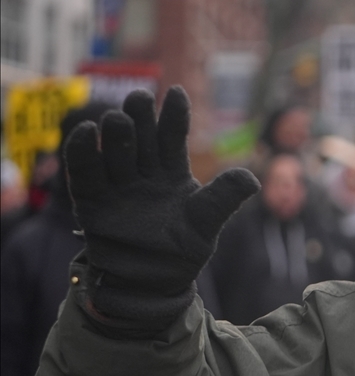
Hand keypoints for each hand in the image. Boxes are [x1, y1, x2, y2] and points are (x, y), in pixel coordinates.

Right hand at [66, 87, 258, 321]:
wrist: (152, 283)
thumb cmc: (182, 250)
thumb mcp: (208, 222)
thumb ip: (225, 197)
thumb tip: (253, 179)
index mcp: (172, 172)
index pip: (172, 136)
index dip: (174, 115)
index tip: (177, 92)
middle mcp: (143, 172)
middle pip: (141, 137)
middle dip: (141, 117)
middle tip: (142, 97)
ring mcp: (117, 185)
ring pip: (114, 150)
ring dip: (115, 133)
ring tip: (119, 118)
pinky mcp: (92, 201)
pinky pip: (84, 172)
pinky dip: (81, 152)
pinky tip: (85, 131)